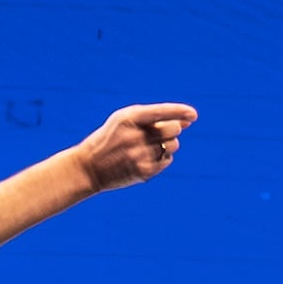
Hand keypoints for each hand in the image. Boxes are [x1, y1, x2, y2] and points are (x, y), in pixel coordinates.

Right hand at [72, 103, 195, 189]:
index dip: (180, 112)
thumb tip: (187, 121)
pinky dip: (162, 157)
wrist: (89, 167)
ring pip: (174, 145)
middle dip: (173, 129)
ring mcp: (140, 155)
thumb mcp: (124, 120)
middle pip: (173, 129)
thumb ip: (154, 117)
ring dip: (168, 144)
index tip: (193, 115)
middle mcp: (135, 136)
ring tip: (150, 146)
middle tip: (161, 133)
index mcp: (129, 118)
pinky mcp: (143, 171)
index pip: (161, 112)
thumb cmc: (110, 138)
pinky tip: (147, 157)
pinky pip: (167, 160)